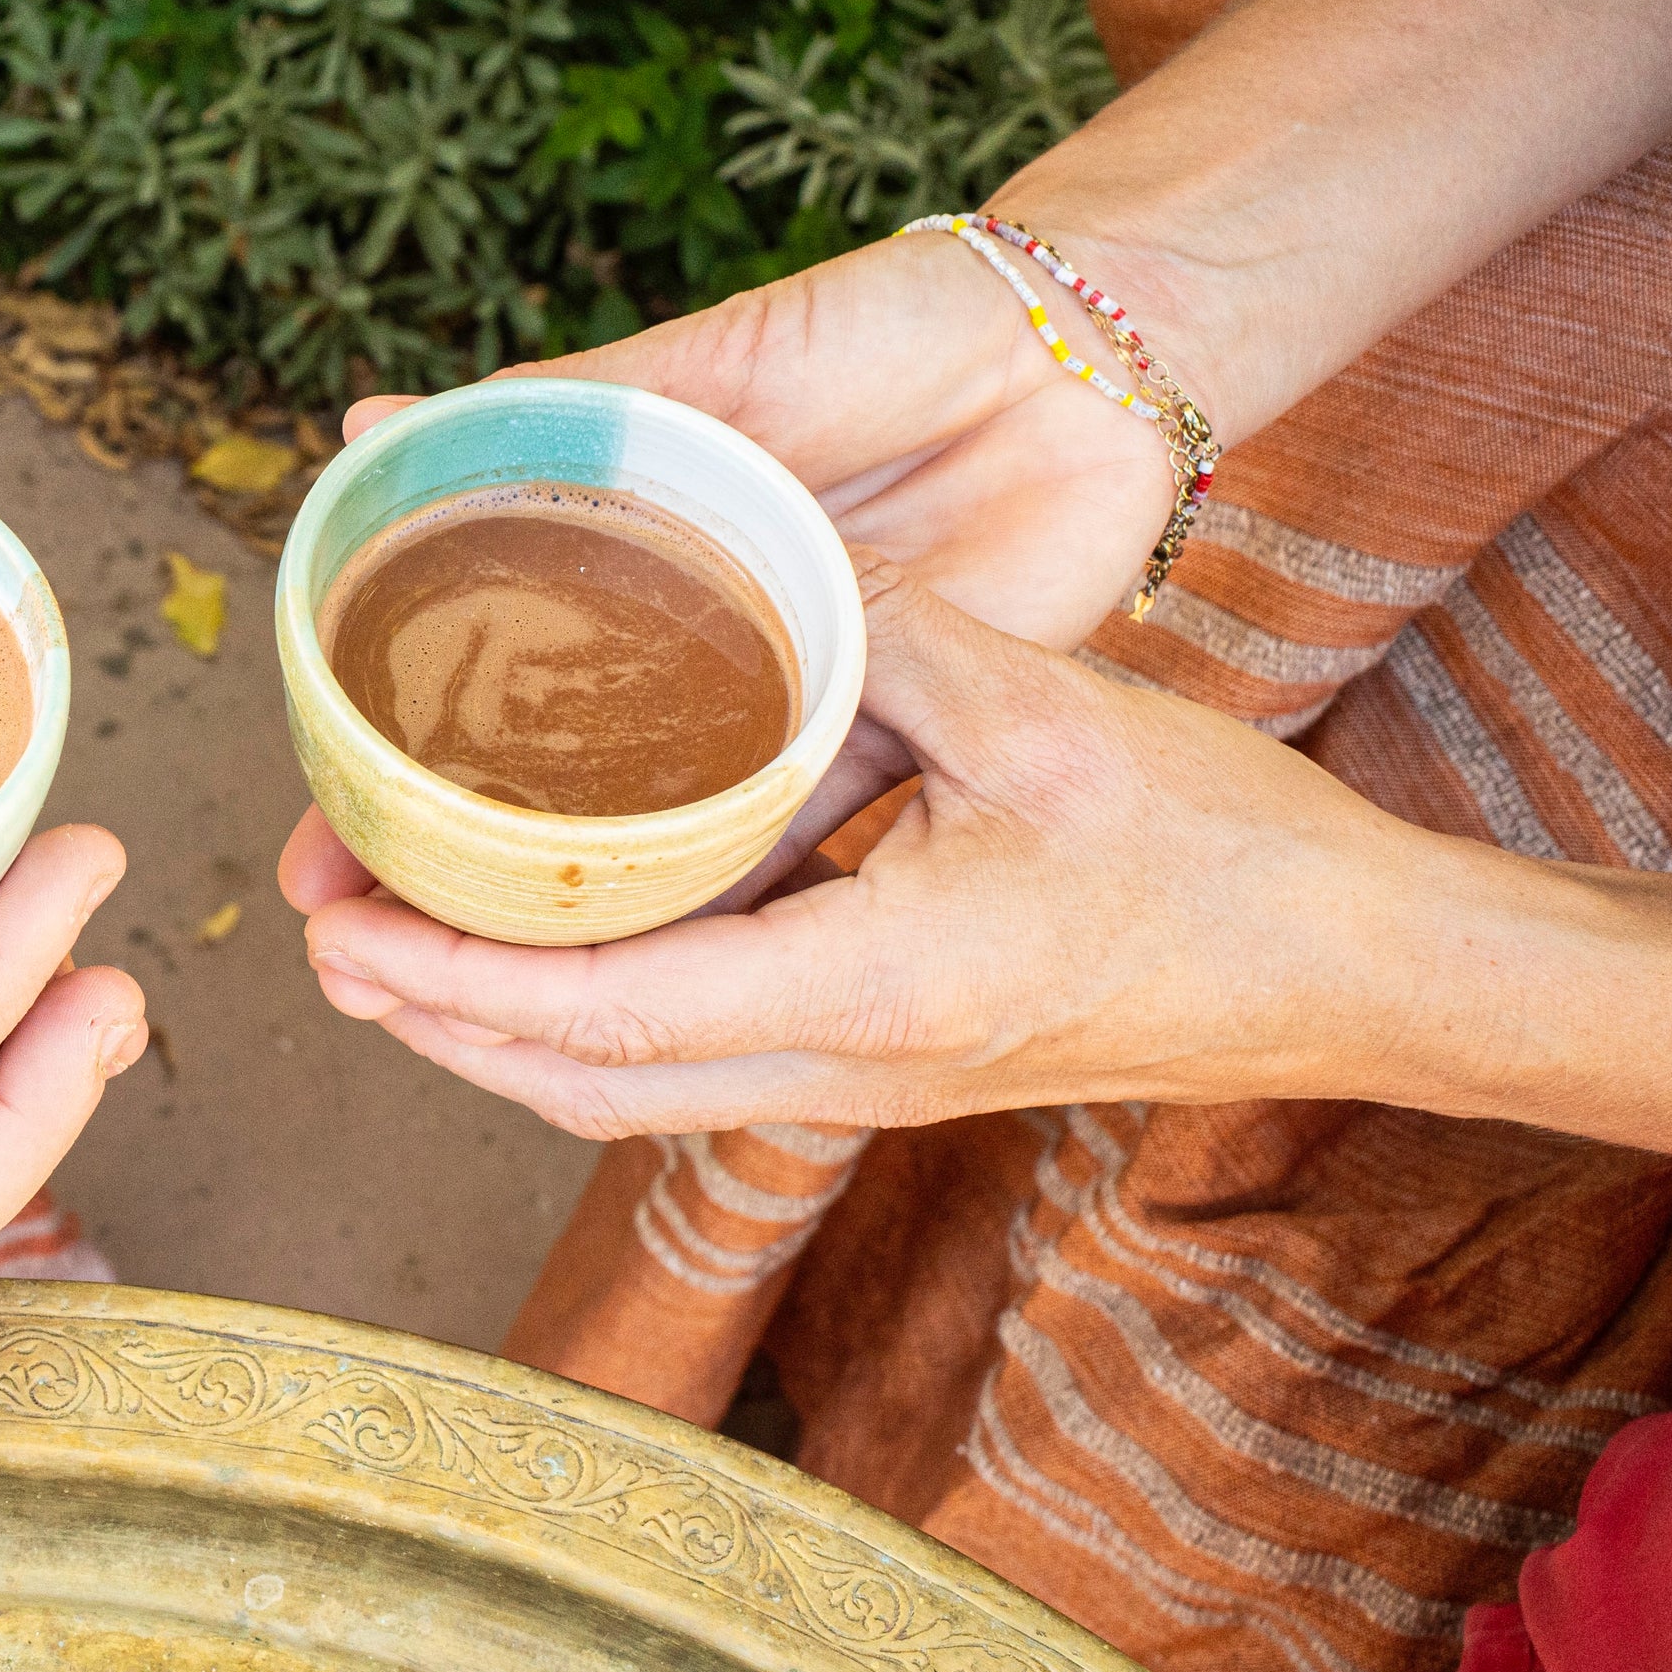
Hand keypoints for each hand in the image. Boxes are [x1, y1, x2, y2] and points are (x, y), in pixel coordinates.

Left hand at [287, 555, 1432, 1140]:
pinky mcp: (884, 1064)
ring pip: (621, 1095)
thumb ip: (877, 646)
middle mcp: (844, 1069)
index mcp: (870, 991)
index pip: (605, 1014)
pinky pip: (686, 1069)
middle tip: (317, 927)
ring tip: (387, 942)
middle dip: (430, 1018)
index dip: (453, 980)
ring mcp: (862, 1084)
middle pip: (575, 1085)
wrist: (1354, 971)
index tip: (338, 927)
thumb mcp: (1044, 716)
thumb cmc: (1223, 853)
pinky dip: (579, 1024)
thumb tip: (735, 576)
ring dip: (492, 1032)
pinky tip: (541, 949)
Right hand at [290, 224, 1196, 909]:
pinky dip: (733, 890)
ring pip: (664, 838)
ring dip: (577, 916)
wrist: (1089, 346)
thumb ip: (561, 410)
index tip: (317, 855)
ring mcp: (789, 700)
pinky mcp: (893, 730)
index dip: (393, 775)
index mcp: (633, 555)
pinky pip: (803, 829)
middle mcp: (697, 647)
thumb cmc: (892, 322)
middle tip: (361, 950)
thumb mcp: (712, 365)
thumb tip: (367, 420)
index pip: (482, 690)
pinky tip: (658, 965)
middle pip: (553, 795)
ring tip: (480, 992)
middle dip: (455, 883)